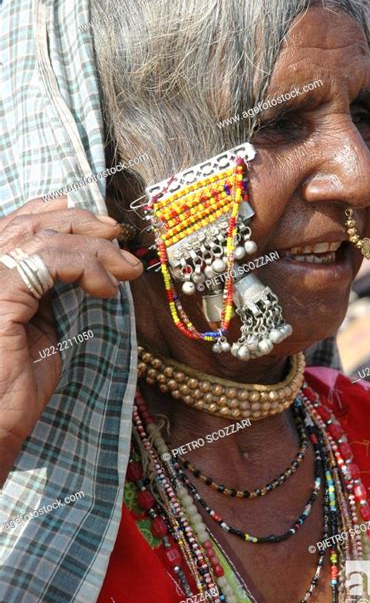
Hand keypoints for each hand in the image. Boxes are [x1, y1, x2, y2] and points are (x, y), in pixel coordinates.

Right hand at [0, 196, 142, 485]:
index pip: (19, 222)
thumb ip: (49, 291)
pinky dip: (85, 267)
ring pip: (45, 237)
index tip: (102, 224)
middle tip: (120, 238)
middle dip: (84, 224)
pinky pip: (48, 260)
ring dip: (95, 249)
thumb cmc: (11, 389)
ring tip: (125, 271)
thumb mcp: (37, 327)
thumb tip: (87, 265)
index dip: (60, 213)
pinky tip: (105, 289)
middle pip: (32, 222)